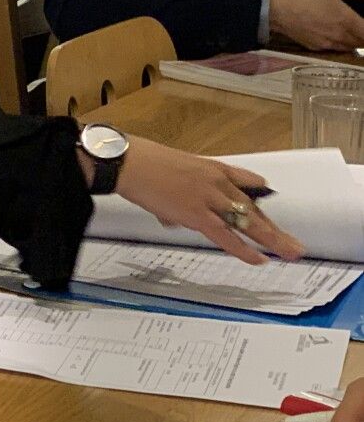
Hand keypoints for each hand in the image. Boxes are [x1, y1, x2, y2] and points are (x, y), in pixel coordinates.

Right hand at [111, 137, 304, 264]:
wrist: (128, 162)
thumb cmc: (141, 163)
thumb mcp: (170, 171)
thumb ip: (178, 196)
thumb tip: (174, 217)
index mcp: (212, 168)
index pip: (247, 181)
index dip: (259, 199)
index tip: (267, 210)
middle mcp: (217, 182)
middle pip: (253, 207)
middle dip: (274, 228)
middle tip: (294, 244)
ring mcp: (209, 198)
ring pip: (248, 222)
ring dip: (272, 240)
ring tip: (291, 253)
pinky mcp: (197, 214)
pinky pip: (226, 235)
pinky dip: (244, 249)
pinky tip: (260, 258)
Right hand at [269, 0, 363, 49]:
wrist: (275, 9)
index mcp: (346, 20)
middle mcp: (339, 36)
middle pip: (361, 42)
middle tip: (362, 27)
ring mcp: (327, 44)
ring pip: (350, 47)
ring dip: (356, 41)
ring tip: (355, 32)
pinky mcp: (315, 47)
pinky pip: (336, 48)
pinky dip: (342, 44)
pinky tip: (338, 35)